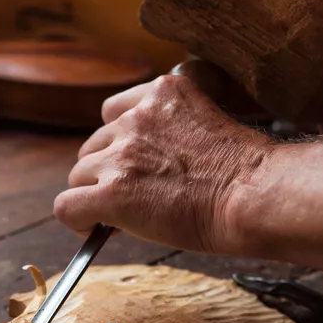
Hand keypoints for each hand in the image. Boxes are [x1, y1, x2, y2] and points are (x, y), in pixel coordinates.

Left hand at [53, 75, 273, 253]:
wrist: (256, 196)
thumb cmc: (247, 174)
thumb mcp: (208, 127)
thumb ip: (170, 133)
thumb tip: (141, 168)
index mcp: (164, 93)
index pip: (115, 112)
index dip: (119, 144)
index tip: (133, 165)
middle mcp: (137, 117)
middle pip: (94, 146)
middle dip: (106, 171)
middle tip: (131, 197)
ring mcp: (122, 155)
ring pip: (78, 175)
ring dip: (94, 194)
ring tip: (121, 215)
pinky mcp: (112, 193)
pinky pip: (67, 205)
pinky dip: (76, 220)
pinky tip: (91, 229)